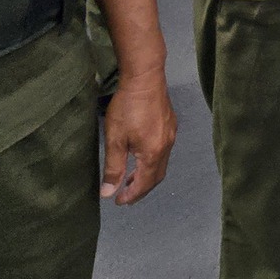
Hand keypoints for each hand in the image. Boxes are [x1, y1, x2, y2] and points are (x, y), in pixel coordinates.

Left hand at [100, 67, 175, 205]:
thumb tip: (109, 193)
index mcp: (153, 153)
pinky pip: (163, 151)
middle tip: (125, 194)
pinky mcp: (170, 124)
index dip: (132, 196)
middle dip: (141, 188)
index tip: (119, 201)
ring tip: (131, 177)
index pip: (144, 184)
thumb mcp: (115, 139)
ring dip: (147, 174)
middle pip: (156, 177)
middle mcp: (166, 146)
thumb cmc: (128, 107)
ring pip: (161, 163)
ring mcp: (171, 134)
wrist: (145, 76)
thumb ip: (114, 168)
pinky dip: (152, 161)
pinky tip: (141, 154)